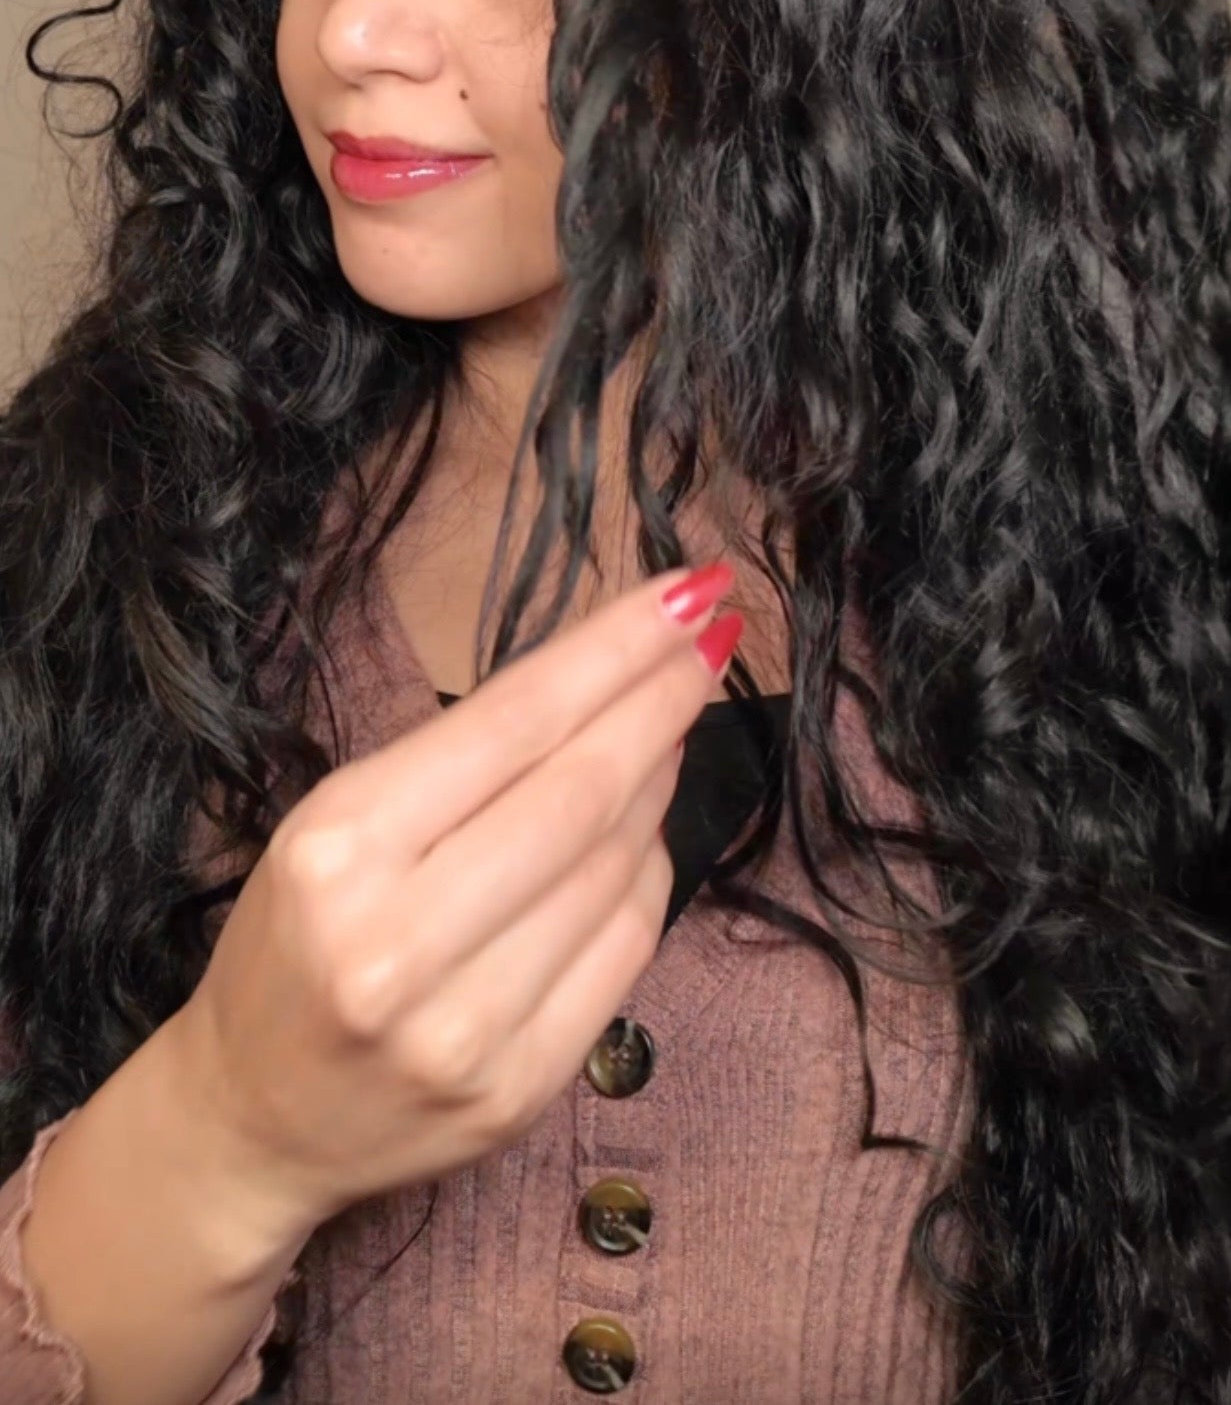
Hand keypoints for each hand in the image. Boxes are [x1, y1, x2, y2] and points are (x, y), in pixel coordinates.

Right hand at [166, 563, 740, 1237]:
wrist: (251, 1121)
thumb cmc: (294, 942)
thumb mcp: (332, 825)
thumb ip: (458, 764)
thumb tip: (613, 681)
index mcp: (340, 848)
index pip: (515, 722)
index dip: (618, 648)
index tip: (690, 591)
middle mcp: (399, 943)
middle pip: (580, 791)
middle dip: (664, 699)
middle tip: (718, 633)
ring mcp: (465, 1030)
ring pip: (615, 868)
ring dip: (662, 780)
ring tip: (673, 722)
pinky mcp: (518, 1092)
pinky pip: (624, 951)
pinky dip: (649, 873)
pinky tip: (646, 829)